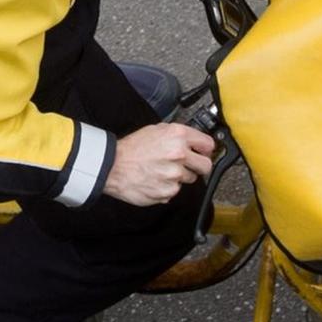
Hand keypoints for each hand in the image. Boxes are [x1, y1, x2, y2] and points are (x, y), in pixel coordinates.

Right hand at [102, 123, 216, 206]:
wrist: (112, 167)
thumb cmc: (130, 149)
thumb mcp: (155, 130)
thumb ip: (177, 135)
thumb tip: (193, 141)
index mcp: (178, 136)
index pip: (208, 144)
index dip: (206, 150)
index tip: (203, 153)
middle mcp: (179, 154)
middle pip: (206, 166)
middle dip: (199, 166)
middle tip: (188, 165)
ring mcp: (175, 174)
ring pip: (190, 179)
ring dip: (180, 177)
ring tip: (162, 171)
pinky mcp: (169, 191)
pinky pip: (175, 190)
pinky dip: (167, 187)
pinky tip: (156, 180)